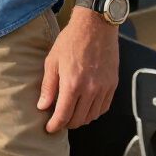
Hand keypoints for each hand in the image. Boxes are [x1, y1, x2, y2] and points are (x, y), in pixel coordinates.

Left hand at [38, 9, 119, 132]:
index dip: (55, 126)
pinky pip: (103, 108)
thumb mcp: (52, 61)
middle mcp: (90, 90)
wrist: (95, 27)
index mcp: (72, 84)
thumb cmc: (71, 40)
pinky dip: (94, 112)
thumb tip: (43, 107)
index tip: (49, 129)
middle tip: (58, 120)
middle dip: (66, 124)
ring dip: (80, 120)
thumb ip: (48, 86)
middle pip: (79, 120)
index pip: (63, 116)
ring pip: (92, 116)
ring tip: (71, 114)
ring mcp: (103, 88)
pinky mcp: (113, 85)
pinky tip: (85, 107)